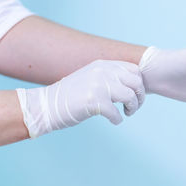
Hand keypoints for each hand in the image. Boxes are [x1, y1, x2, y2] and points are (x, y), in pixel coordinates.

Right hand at [17, 60, 144, 137]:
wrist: (45, 105)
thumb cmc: (70, 96)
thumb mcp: (91, 77)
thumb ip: (109, 76)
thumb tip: (133, 84)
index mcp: (103, 65)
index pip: (134, 70)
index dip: (139, 84)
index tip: (135, 94)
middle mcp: (102, 72)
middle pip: (136, 82)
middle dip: (139, 97)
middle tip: (133, 107)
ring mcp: (98, 86)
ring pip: (130, 96)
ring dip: (132, 108)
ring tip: (126, 113)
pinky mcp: (93, 102)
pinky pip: (116, 113)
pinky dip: (118, 119)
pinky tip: (113, 121)